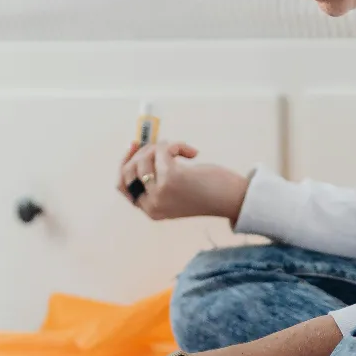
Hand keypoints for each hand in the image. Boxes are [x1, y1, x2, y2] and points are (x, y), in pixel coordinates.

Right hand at [118, 140, 249, 223]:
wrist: (233, 200)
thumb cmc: (208, 192)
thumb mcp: (177, 190)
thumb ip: (157, 176)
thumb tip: (138, 146)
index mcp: (151, 210)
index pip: (122, 185)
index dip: (125, 163)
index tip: (134, 146)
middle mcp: (151, 204)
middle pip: (129, 169)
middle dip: (142, 151)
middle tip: (161, 145)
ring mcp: (159, 192)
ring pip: (144, 157)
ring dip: (162, 147)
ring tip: (182, 151)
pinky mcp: (171, 178)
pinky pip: (162, 150)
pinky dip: (176, 145)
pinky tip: (192, 153)